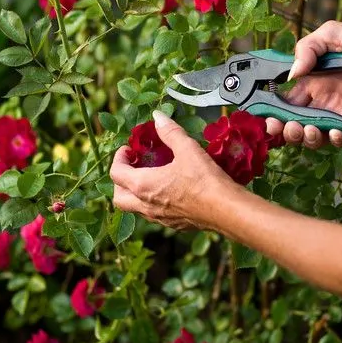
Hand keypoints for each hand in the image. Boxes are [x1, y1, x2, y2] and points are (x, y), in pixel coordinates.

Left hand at [110, 111, 230, 229]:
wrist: (225, 210)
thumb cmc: (204, 180)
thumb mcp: (187, 149)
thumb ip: (170, 132)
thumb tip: (157, 117)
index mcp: (143, 185)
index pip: (116, 173)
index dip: (119, 158)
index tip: (129, 149)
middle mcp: (145, 205)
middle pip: (119, 197)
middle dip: (121, 181)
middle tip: (134, 166)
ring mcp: (159, 218)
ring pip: (135, 208)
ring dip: (136, 193)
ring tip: (151, 178)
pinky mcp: (173, 225)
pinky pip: (154, 215)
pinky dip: (153, 203)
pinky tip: (169, 192)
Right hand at [267, 20, 341, 148]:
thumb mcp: (333, 34)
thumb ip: (308, 48)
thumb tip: (292, 74)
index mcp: (309, 81)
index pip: (284, 102)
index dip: (273, 112)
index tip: (268, 118)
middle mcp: (320, 100)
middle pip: (293, 124)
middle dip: (286, 131)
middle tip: (287, 128)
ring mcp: (336, 114)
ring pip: (312, 136)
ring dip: (306, 138)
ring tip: (310, 130)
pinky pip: (338, 139)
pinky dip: (334, 139)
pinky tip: (336, 131)